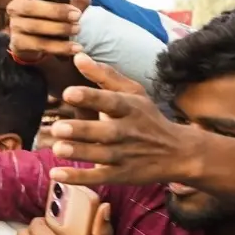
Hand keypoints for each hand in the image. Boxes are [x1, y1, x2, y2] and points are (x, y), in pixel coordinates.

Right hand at [7, 0, 83, 60]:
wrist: (36, 38)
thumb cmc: (50, 14)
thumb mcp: (62, 3)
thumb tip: (83, 0)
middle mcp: (15, 7)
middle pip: (32, 7)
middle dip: (56, 11)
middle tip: (77, 15)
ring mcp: (15, 26)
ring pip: (35, 27)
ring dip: (59, 28)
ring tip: (77, 29)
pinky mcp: (18, 43)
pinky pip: (39, 45)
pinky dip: (59, 47)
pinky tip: (75, 48)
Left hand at [46, 55, 202, 187]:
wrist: (178, 153)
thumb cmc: (147, 117)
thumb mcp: (133, 93)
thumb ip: (105, 75)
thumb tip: (77, 56)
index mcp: (130, 108)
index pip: (111, 101)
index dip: (90, 97)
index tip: (68, 93)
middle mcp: (128, 132)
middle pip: (104, 132)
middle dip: (81, 130)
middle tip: (57, 128)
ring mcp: (125, 155)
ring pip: (100, 155)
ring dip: (79, 153)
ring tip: (57, 148)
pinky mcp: (121, 175)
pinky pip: (98, 177)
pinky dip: (78, 178)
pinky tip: (56, 174)